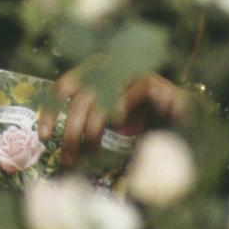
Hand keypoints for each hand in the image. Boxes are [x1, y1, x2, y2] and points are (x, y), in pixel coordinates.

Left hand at [39, 67, 189, 168]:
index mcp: (95, 74)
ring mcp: (129, 73)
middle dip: (71, 132)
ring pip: (99, 98)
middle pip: (80, 98)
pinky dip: (118, 113)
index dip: (51, 110)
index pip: (64, 87)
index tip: (44, 136)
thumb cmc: (144, 123)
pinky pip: (126, 96)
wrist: (184, 120)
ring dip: (91, 131)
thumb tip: (63, 150)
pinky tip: (117, 127)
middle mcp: (110, 68)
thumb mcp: (110, 126)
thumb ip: (89, 128)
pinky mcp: (149, 81)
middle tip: (68, 160)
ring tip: (90, 154)